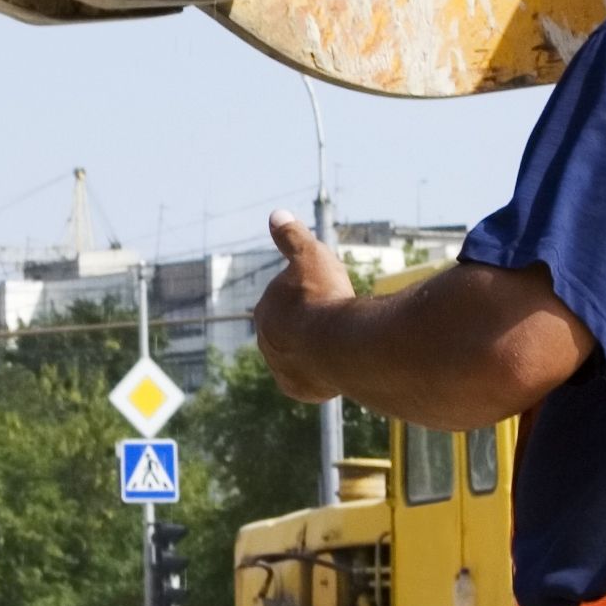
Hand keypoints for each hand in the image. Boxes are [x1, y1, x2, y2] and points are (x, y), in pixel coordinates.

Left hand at [252, 210, 356, 401]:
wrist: (339, 346)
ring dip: (316, 349)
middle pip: (291, 330)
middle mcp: (267, 342)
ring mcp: (281, 367)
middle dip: (309, 323)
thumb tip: (277, 215)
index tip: (328, 291)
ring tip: (340, 342)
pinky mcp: (298, 389)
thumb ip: (292, 237)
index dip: (309, 293)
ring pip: (299, 356)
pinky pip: (310, 380)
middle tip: (336, 315)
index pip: (284, 299)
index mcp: (266, 310)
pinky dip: (322, 373)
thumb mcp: (310, 255)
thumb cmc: (325, 297)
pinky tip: (338, 366)